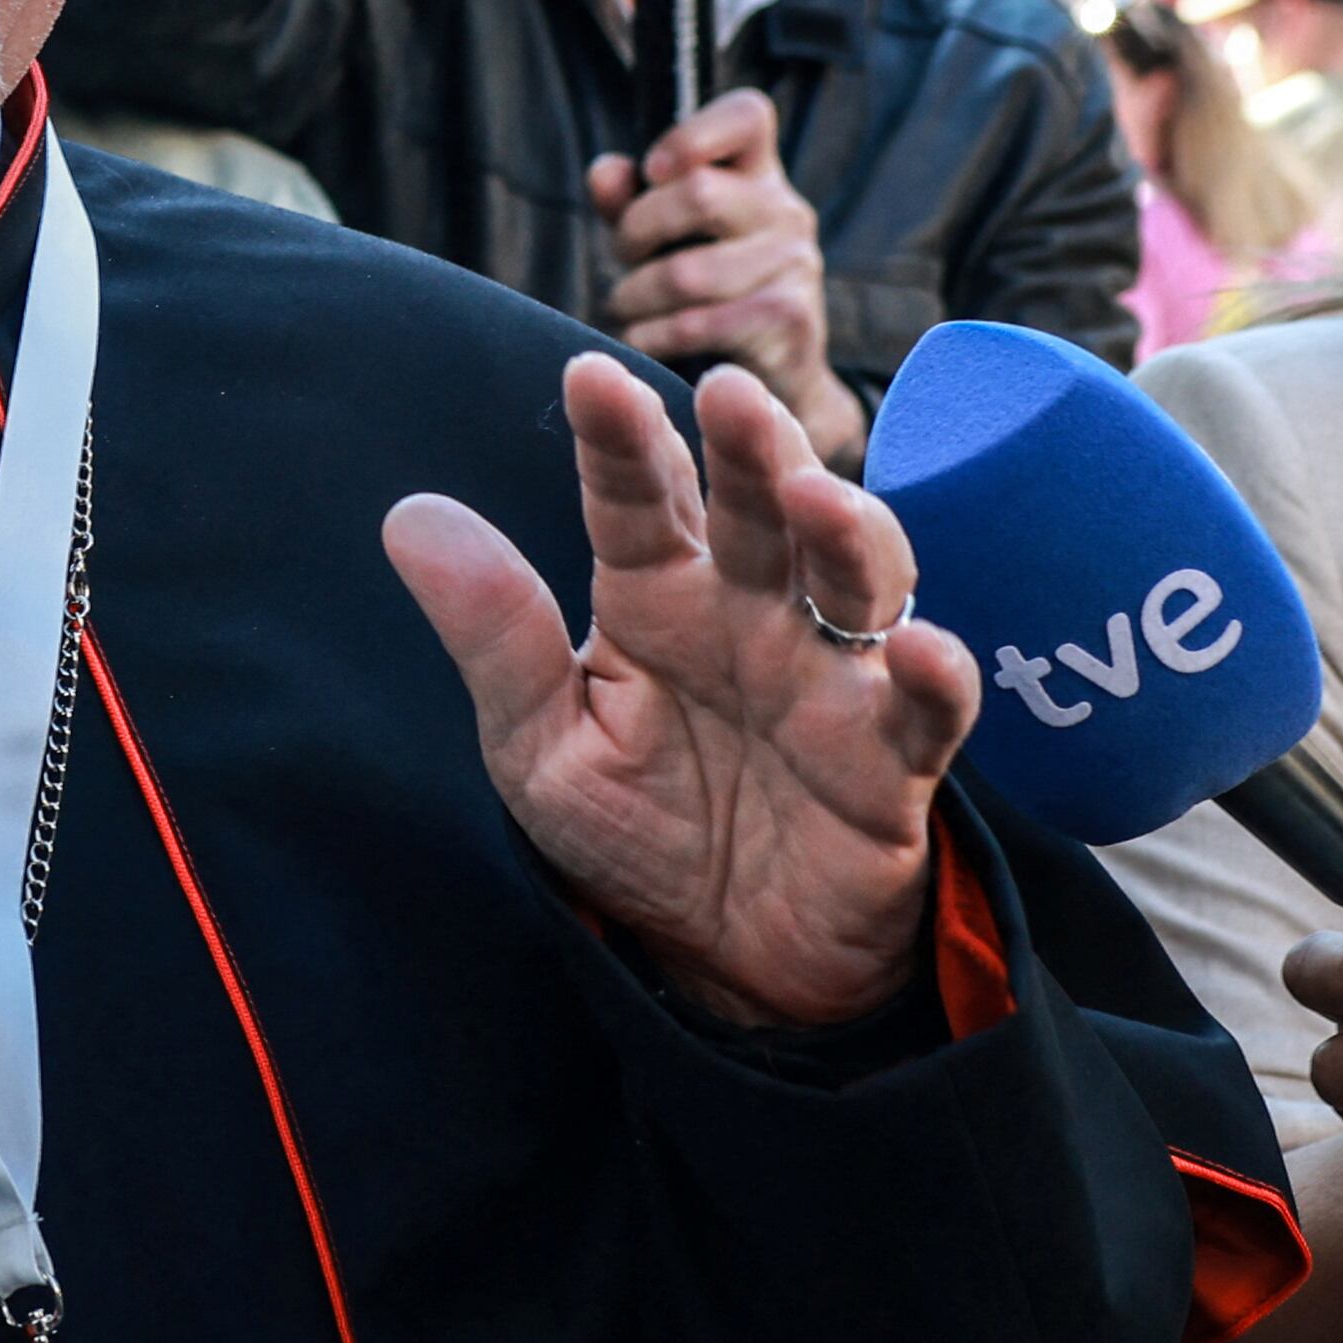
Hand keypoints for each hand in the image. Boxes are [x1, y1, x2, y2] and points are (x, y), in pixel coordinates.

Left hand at [388, 356, 980, 1028]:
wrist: (731, 963)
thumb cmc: (639, 829)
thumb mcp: (541, 745)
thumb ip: (494, 636)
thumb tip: (408, 516)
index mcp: (658, 595)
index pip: (636, 498)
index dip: (617, 439)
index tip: (586, 379)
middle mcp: (752, 614)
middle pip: (762, 510)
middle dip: (753, 448)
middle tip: (729, 395)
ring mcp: (830, 677)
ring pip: (858, 578)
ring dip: (849, 531)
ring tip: (816, 497)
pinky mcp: (892, 758)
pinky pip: (926, 708)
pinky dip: (934, 674)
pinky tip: (916, 647)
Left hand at [593, 92, 864, 462]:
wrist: (772, 382)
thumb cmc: (707, 295)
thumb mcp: (662, 240)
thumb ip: (631, 201)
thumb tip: (606, 172)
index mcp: (758, 175)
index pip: (747, 114)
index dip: (691, 135)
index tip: (653, 172)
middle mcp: (787, 210)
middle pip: (698, 193)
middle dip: (636, 232)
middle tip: (623, 262)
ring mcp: (797, 264)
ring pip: (686, 272)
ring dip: (635, 297)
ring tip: (630, 310)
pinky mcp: (790, 321)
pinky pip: (695, 324)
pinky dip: (651, 336)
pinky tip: (645, 342)